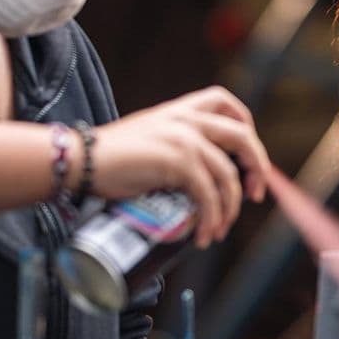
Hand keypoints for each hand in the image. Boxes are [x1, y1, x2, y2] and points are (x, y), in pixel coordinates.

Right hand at [95, 86, 269, 246]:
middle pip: (242, 137)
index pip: (225, 102)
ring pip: (227, 176)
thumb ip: (174, 144)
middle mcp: (187, 119)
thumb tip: (197, 178)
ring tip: (218, 230)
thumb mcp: (148, 137)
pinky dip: (211, 219)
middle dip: (256, 168)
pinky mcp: (179, 162)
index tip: (247, 157)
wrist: (81, 160)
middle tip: (255, 195)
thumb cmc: (108, 157)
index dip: (247, 127)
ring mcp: (185, 139)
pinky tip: (204, 235)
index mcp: (180, 109)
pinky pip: (209, 195)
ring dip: (229, 209)